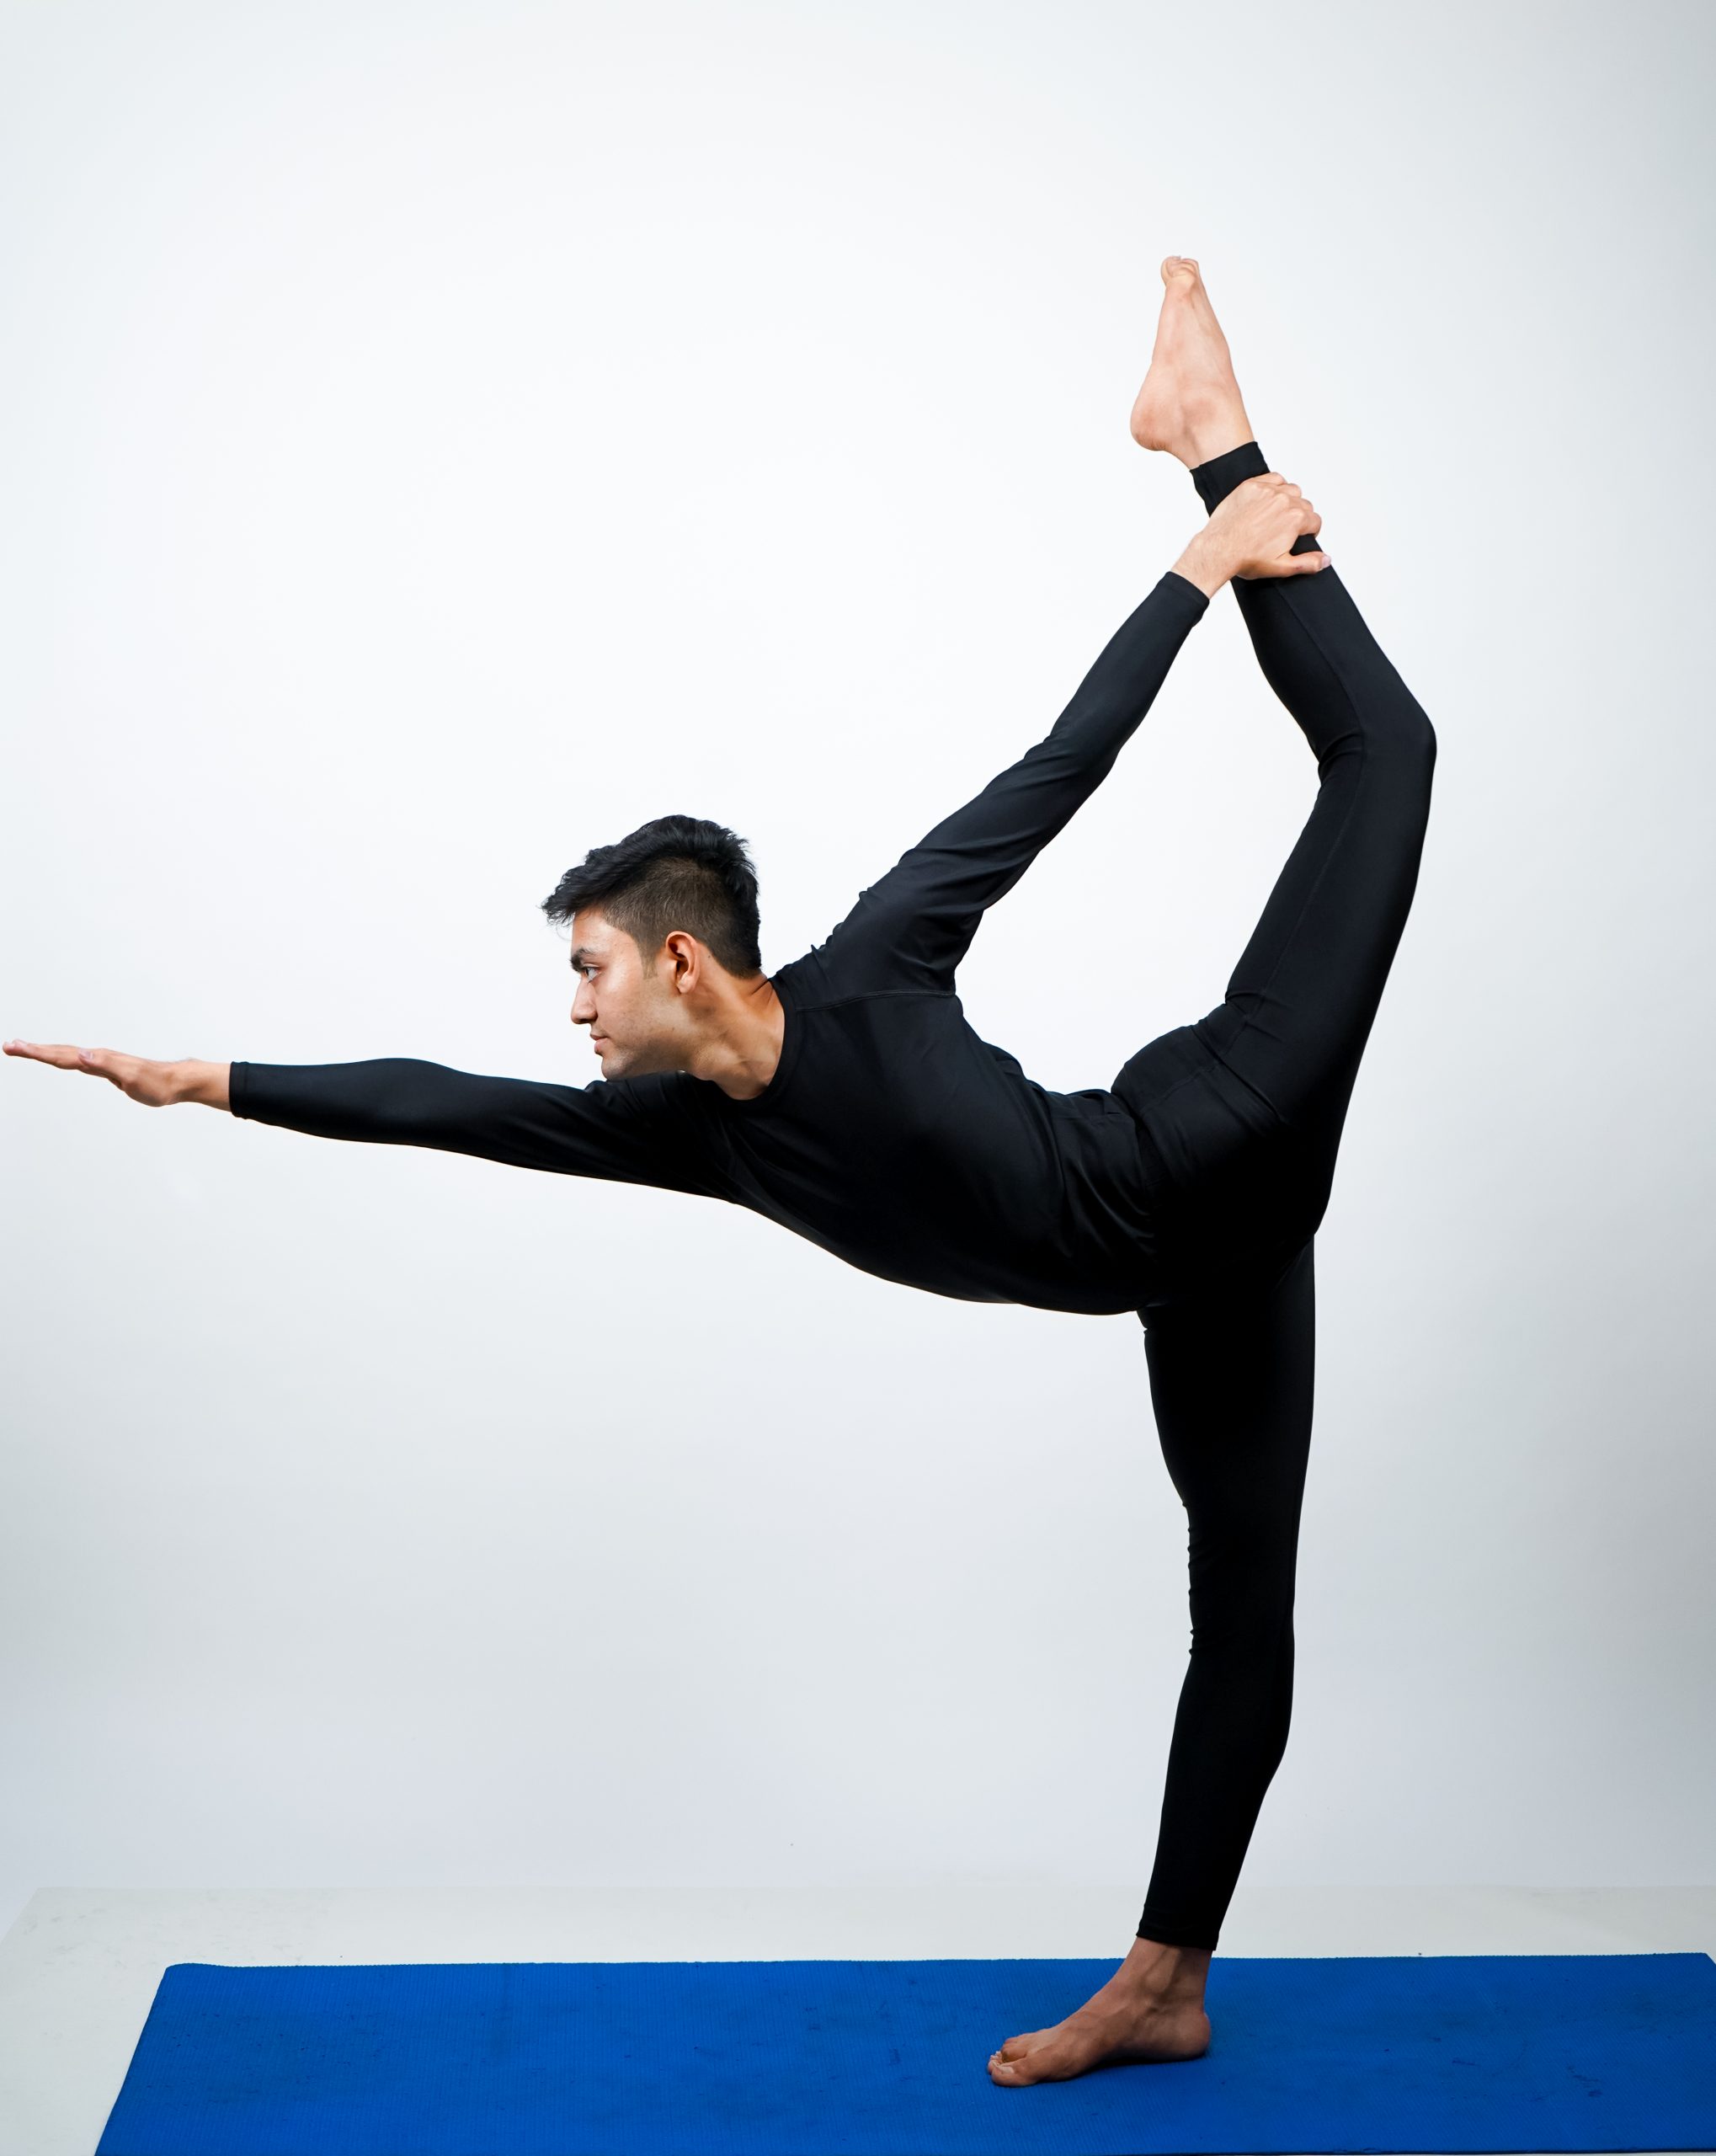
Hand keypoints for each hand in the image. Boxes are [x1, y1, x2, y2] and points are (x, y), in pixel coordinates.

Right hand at [2, 1039, 228, 1106]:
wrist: (175, 1082)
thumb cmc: (156, 1083)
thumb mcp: (130, 1076)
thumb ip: (106, 1065)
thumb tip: (82, 1055)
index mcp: (97, 1058)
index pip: (61, 1055)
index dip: (37, 1052)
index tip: (15, 1047)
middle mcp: (96, 1057)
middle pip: (58, 1052)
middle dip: (32, 1050)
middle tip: (9, 1046)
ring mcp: (100, 1062)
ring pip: (66, 1055)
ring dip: (44, 1052)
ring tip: (25, 1050)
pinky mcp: (106, 1069)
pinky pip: (77, 1063)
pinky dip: (62, 1060)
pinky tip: (59, 1060)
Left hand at [1175, 471, 1329, 593]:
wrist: (1218, 550)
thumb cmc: (1246, 559)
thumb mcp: (1281, 567)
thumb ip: (1308, 563)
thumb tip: (1326, 560)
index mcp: (1296, 519)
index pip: (1315, 521)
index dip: (1310, 531)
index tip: (1301, 536)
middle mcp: (1285, 500)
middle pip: (1304, 504)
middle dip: (1300, 517)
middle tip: (1285, 529)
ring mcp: (1267, 491)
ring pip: (1291, 489)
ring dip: (1289, 500)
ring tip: (1277, 514)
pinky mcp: (1252, 485)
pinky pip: (1274, 478)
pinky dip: (1275, 486)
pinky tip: (1269, 499)